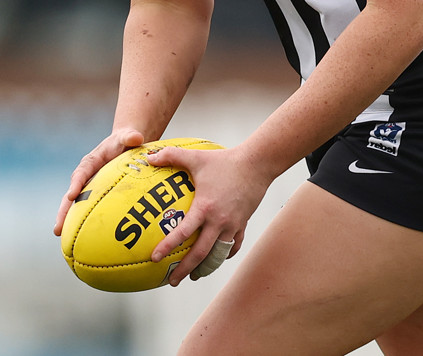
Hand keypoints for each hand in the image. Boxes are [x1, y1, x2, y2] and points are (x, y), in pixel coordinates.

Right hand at [53, 127, 144, 235]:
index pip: (81, 172)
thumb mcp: (128, 136)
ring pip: (76, 205)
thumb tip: (136, 138)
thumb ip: (130, 137)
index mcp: (91, 161)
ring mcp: (89, 186)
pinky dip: (83, 221)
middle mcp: (86, 176)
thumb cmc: (126, 140)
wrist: (126, 144)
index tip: (71, 196)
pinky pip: (88, 208)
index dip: (76, 184)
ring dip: (68, 220)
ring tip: (62, 238)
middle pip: (72, 194)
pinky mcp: (95, 195)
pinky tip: (84, 239)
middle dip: (64, 211)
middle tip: (57, 229)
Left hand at [146, 144, 269, 285]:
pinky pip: (233, 246)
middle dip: (185, 269)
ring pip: (217, 255)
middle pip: (200, 253)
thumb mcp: (197, 157)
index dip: (168, 246)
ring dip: (205, 268)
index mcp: (205, 207)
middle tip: (172, 281)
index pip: (183, 233)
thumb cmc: (225, 160)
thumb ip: (172, 156)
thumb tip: (149, 157)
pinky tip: (216, 258)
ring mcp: (232, 225)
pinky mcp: (243, 224)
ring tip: (193, 276)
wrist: (257, 163)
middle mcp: (219, 221)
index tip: (155, 258)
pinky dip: (224, 255)